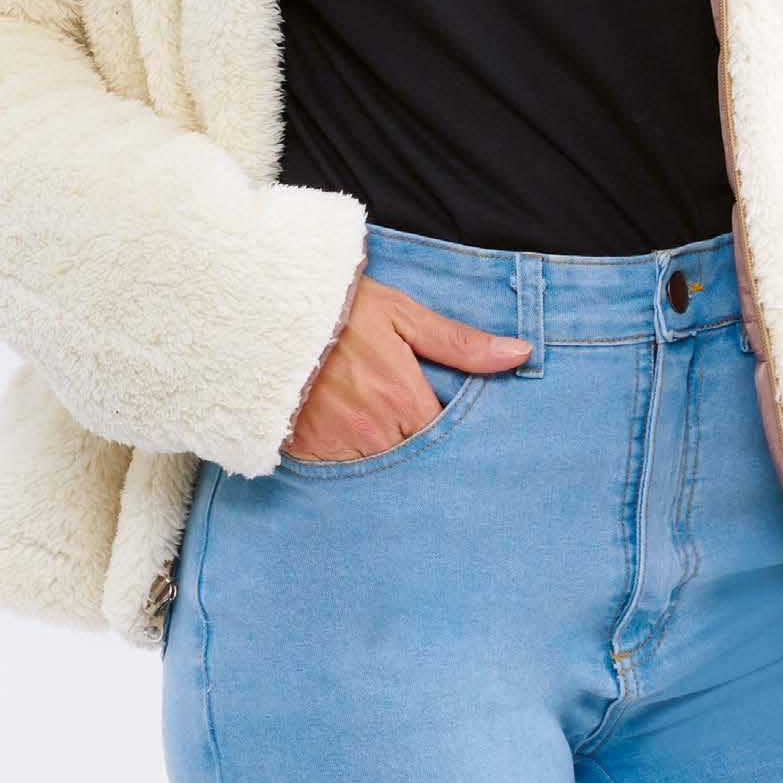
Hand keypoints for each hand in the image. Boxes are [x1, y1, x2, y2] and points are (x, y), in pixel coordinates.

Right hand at [281, 275, 530, 461]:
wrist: (263, 313)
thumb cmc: (336, 310)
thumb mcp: (402, 315)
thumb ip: (459, 342)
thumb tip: (519, 354)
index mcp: (404, 399)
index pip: (448, 435)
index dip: (455, 432)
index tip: (456, 421)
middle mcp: (375, 432)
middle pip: (417, 458)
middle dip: (424, 448)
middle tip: (426, 436)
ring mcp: (338, 448)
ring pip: (382, 469)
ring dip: (390, 457)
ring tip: (386, 434)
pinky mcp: (306, 454)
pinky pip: (342, 473)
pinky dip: (352, 461)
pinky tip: (354, 441)